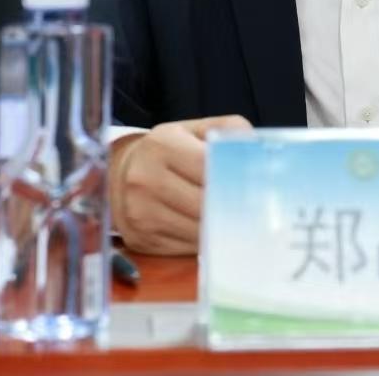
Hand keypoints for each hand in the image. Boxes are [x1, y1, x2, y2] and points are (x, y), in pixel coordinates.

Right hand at [109, 114, 252, 255]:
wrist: (121, 173)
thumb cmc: (169, 151)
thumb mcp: (195, 130)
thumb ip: (228, 132)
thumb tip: (257, 153)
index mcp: (162, 145)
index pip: (207, 166)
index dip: (234, 178)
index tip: (257, 187)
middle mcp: (145, 178)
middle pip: (203, 204)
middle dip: (231, 208)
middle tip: (256, 211)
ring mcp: (140, 213)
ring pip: (196, 231)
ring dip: (220, 229)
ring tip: (237, 222)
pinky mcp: (141, 239)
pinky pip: (184, 248)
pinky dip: (203, 243)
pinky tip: (212, 232)